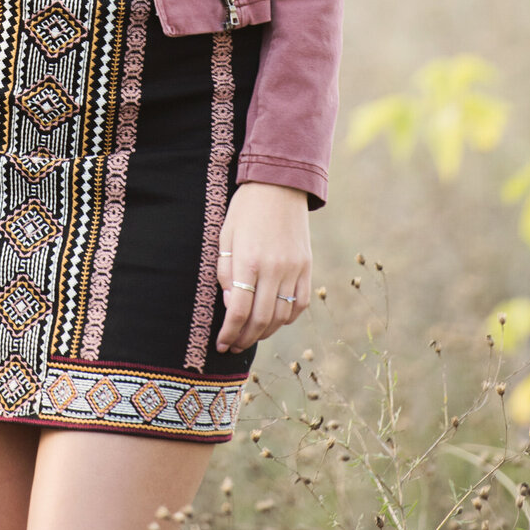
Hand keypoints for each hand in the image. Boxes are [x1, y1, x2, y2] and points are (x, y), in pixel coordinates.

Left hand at [216, 181, 311, 352]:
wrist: (279, 184)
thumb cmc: (245, 209)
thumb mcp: (226, 236)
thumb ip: (226, 272)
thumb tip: (231, 305)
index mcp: (248, 260)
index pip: (238, 311)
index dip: (229, 333)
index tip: (221, 344)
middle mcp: (273, 269)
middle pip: (260, 320)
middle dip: (245, 338)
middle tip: (233, 345)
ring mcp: (294, 269)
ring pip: (281, 316)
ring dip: (265, 332)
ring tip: (251, 335)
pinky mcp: (307, 267)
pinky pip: (300, 304)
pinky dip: (287, 318)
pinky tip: (274, 320)